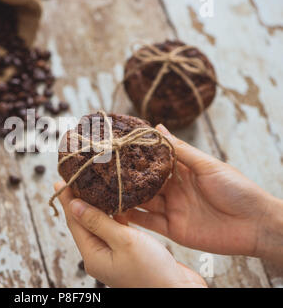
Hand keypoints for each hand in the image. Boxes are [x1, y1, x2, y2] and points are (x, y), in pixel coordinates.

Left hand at [55, 182, 206, 287]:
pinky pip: (115, 231)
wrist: (179, 292)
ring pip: (100, 225)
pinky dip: (114, 216)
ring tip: (94, 186)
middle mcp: (100, 256)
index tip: (61, 181)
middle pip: (84, 223)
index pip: (74, 222)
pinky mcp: (127, 254)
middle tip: (76, 180)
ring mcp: (113, 256)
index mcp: (93, 256)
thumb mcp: (124, 241)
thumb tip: (74, 205)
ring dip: (98, 206)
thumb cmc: (153, 272)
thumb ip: (98, 222)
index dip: (68, 200)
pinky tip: (117, 203)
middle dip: (80, 201)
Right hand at [116, 124, 278, 259]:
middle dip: (125, 177)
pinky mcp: (171, 228)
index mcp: (182, 171)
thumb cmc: (237, 189)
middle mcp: (173, 189)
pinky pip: (147, 223)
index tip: (116, 148)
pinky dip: (131, 218)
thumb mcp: (207, 165)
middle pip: (144, 182)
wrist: (254, 225)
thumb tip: (158, 127)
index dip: (136, 156)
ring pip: (142, 202)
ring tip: (102, 190)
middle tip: (101, 170)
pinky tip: (114, 211)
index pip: (153, 161)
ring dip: (124, 197)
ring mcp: (171, 209)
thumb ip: (181, 150)